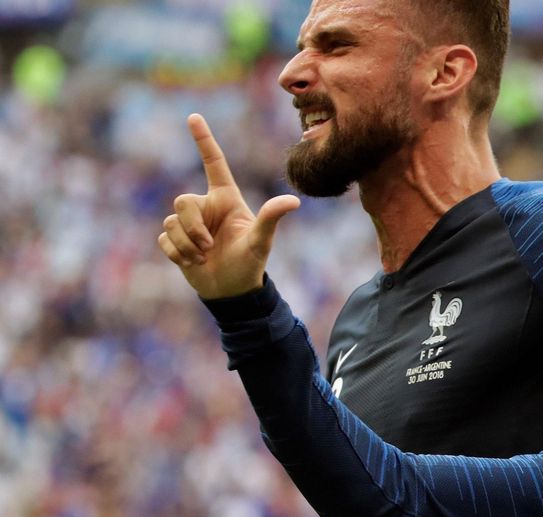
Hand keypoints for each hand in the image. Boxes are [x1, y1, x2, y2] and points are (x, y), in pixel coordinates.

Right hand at [157, 113, 299, 298]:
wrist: (232, 290)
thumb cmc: (250, 263)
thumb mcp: (261, 241)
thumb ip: (271, 218)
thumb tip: (294, 201)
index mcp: (226, 199)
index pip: (214, 164)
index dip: (204, 140)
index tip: (193, 116)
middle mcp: (205, 206)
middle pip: (182, 201)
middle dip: (193, 227)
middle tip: (210, 246)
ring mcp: (188, 224)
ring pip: (172, 223)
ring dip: (188, 244)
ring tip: (205, 256)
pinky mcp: (174, 241)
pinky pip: (164, 240)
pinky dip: (178, 254)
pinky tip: (193, 262)